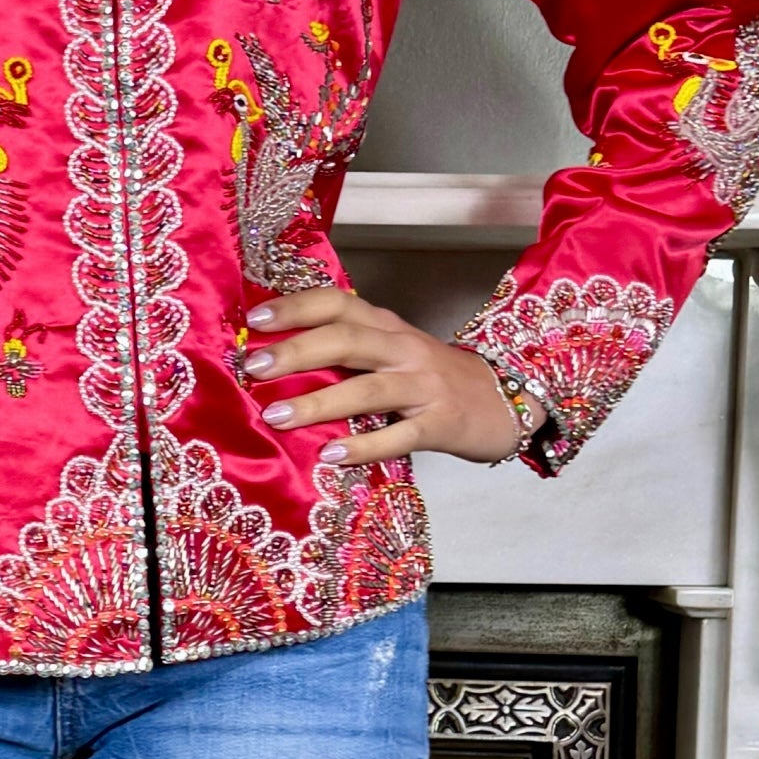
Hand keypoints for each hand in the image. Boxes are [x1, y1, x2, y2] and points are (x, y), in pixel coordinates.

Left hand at [241, 286, 530, 468]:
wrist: (505, 399)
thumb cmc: (431, 376)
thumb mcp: (391, 350)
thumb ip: (347, 349)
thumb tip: (276, 358)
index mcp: (385, 324)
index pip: (337, 303)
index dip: (295, 308)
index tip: (254, 322)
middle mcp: (403, 348)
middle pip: (346, 340)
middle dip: (297, 351)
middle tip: (253, 367)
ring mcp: (424, 386)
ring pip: (367, 389)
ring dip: (319, 403)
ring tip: (277, 417)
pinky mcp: (440, 424)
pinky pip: (398, 435)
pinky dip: (364, 446)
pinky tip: (331, 456)